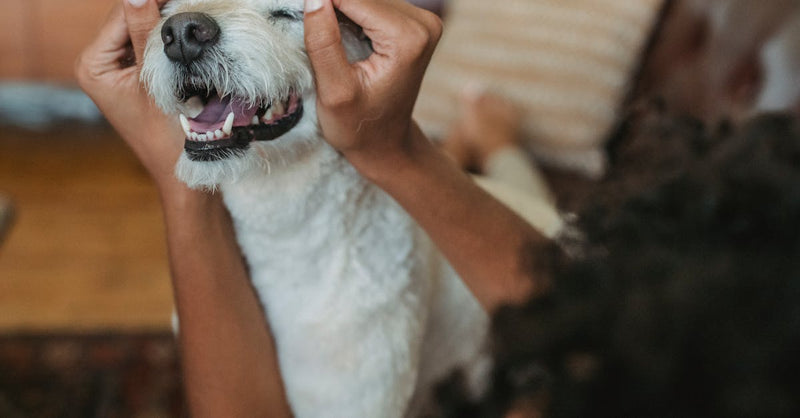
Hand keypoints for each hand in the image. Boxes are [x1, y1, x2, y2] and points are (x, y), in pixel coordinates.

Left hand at [76, 0, 182, 190]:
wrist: (184, 171)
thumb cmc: (169, 136)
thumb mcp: (156, 80)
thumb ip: (145, 34)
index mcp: (93, 65)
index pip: (121, 14)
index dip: (153, 2)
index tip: (184, 0)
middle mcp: (99, 64)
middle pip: (129, 19)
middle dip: (160, 12)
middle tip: (192, 8)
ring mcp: (117, 70)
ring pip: (143, 30)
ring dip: (167, 26)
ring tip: (193, 22)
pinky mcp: (136, 76)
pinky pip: (151, 47)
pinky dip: (169, 41)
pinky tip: (188, 41)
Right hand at [303, 0, 442, 180]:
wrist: (386, 142)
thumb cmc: (359, 126)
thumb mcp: (334, 90)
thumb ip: (324, 42)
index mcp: (408, 39)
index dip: (320, 2)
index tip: (294, 9)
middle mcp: (423, 24)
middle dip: (329, 4)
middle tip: (310, 32)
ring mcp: (421, 21)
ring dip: (338, 6)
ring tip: (322, 37)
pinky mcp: (413, 22)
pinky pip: (373, 3)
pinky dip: (349, 10)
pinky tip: (334, 28)